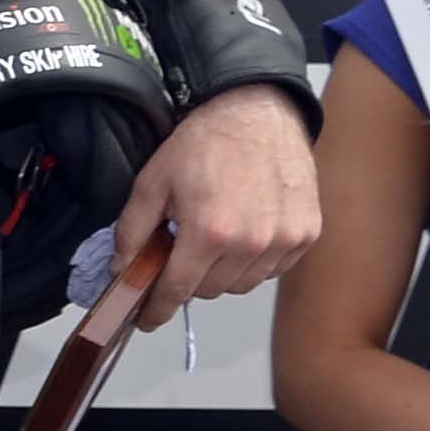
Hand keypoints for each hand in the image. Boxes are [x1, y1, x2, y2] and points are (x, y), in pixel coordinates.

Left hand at [98, 86, 319, 334]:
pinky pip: (272, 270)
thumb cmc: (203, 142)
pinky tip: (244, 234)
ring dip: (223, 273)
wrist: (258, 110)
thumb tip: (121, 271)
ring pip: (242, 284)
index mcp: (209, 232)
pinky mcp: (308, 233)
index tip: (146, 319)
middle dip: (189, 279)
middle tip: (182, 253)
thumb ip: (132, 231)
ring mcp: (284, 240)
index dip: (157, 309)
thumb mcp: (152, 181)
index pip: (177, 291)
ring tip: (215, 239)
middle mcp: (252, 243)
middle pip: (210, 291)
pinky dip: (254, 263)